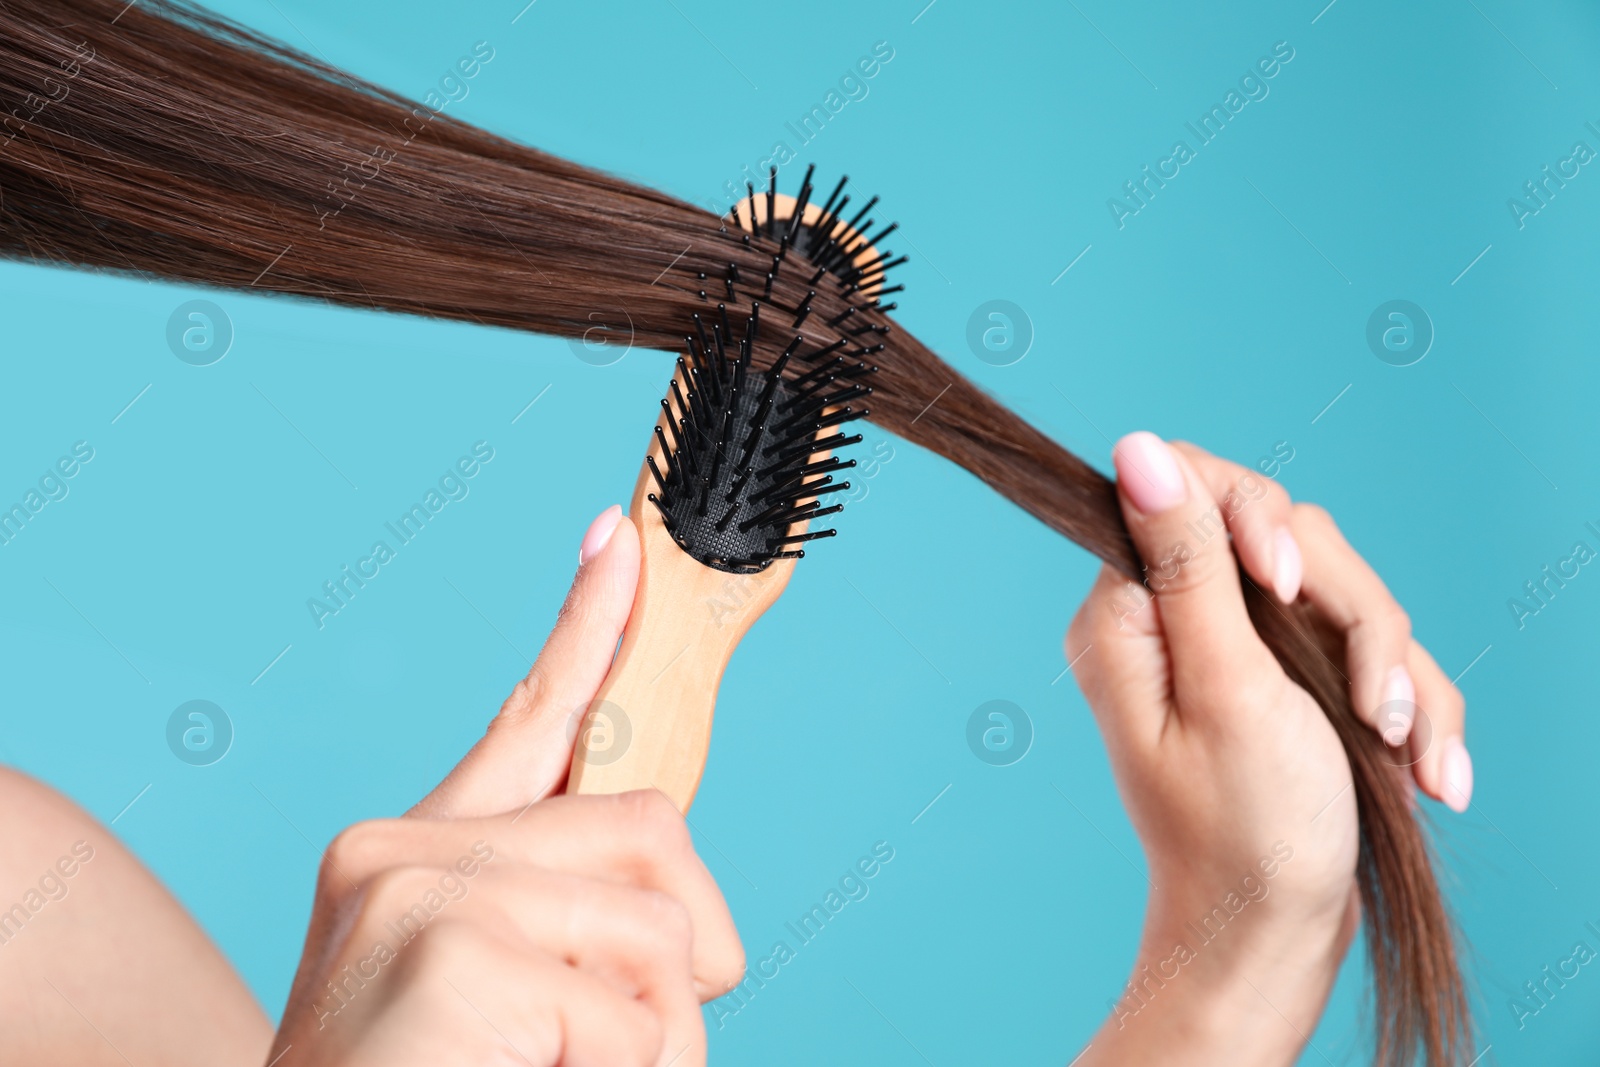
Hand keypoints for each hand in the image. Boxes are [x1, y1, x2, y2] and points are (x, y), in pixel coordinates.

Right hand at [268, 506, 744, 1066]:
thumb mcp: (495, 999)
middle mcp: (403, 850)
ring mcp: (421, 892)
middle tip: (636, 1041)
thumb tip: (697, 923)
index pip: (528, 717)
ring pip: (664, 929)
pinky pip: (640, 1011)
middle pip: (653, 828)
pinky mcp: (453, 949)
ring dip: (661, 1041)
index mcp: (419, 856)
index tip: (622, 540)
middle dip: (688, 949)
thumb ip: (568, 922)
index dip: (588, 624)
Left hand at [1066, 434, 1468, 1065]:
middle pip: (1287, 537)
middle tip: (1370, 706)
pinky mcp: (1282, 681)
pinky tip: (1426, 770)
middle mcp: (1173, 619)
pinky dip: (1403, 706)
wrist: (1271, 939)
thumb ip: (1188, 563)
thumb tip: (1135, 447)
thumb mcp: (1227, 686)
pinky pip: (1360, 650)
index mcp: (1130, 612)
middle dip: (1350, 618)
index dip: (1258, 518)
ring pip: (1339, 594)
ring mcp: (1232, 650)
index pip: (1193, 487)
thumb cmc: (1243, 831)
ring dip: (1391, 673)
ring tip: (1405, 754)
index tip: (1285, 588)